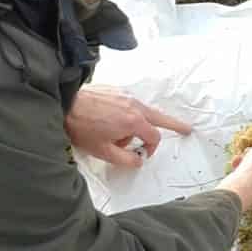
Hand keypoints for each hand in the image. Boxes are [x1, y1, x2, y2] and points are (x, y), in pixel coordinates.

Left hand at [65, 87, 193, 168]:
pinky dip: (127, 113)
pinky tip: (109, 120)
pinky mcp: (115, 90)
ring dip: (139, 123)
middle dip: (174, 124)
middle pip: (160, 117)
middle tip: (187, 129)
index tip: (141, 155)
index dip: (151, 149)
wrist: (64, 104)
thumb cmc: (82, 128)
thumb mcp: (104, 152)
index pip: (154, 137)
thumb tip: (139, 161)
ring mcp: (125, 95)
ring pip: (142, 111)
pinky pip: (129, 103)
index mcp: (134, 121)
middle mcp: (134, 105)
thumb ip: (126, 159)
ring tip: (118, 133)